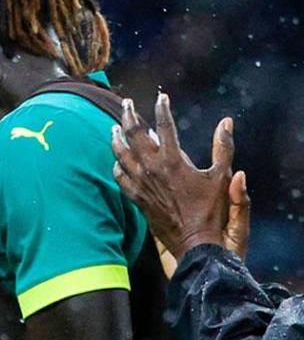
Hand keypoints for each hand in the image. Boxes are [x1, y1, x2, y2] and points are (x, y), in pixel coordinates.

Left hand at [111, 94, 246, 261]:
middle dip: (129, 116)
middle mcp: (152, 169)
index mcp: (173, 160)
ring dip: (117, 138)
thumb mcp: (221, 176)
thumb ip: (223, 147)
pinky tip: (117, 161)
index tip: (162, 97)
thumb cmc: (211, 210)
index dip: (162, 108)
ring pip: (121, 154)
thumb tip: (226, 122)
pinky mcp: (137, 198)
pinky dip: (117, 166)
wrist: (195, 242)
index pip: (164, 126)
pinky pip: (120, 178)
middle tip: (127, 104)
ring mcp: (141, 184)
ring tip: (114, 127)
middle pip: (134, 135)